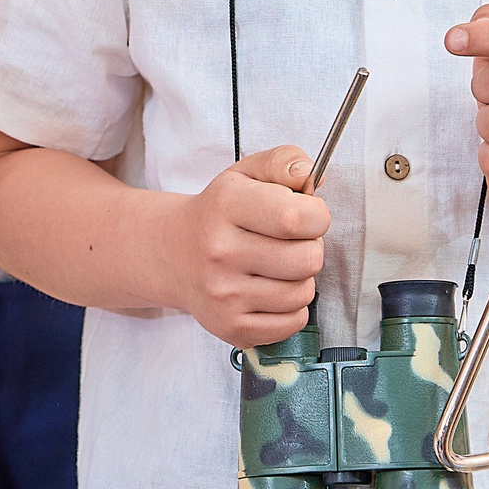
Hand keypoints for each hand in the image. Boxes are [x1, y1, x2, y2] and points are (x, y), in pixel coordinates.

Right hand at [161, 145, 328, 347]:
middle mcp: (221, 252)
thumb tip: (308, 173)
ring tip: (275, 266)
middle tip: (287, 242)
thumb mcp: (245, 174)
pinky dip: (290, 308)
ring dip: (299, 279)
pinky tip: (269, 290)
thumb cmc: (219, 212)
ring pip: (304, 293)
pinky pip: (293, 322)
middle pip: (308, 259)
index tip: (306, 213)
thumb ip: (282, 161)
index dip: (317, 215)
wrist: (171, 254)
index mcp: (226, 205)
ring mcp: (224, 294)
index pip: (297, 218)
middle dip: (309, 247)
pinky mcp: (232, 327)